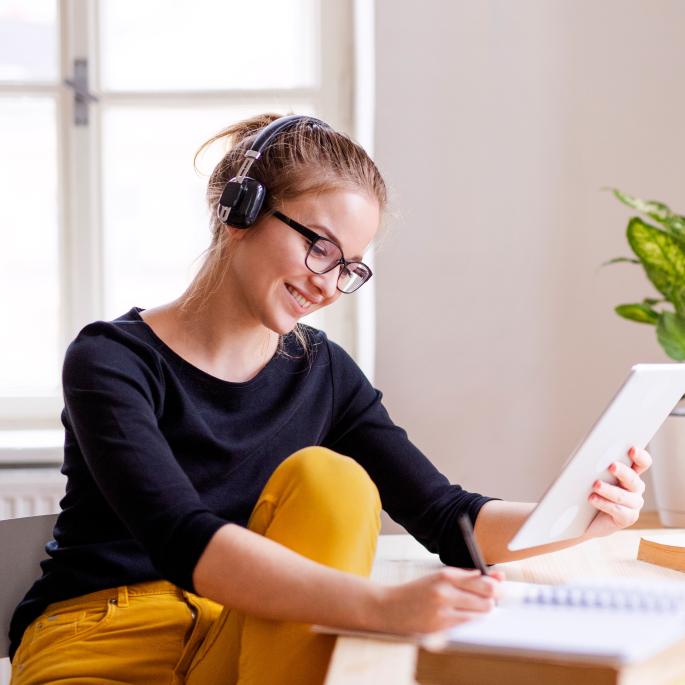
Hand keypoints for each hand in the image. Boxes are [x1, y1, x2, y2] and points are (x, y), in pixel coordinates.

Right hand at [374, 567, 502, 634]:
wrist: (391, 607)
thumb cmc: (417, 591)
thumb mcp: (440, 576)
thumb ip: (467, 576)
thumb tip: (497, 577)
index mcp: (446, 574)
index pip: (484, 582)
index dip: (496, 586)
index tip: (498, 587)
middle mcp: (445, 591)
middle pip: (487, 599)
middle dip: (492, 599)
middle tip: (487, 598)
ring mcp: (443, 611)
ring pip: (480, 613)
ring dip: (481, 611)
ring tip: (471, 606)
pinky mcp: (441, 627)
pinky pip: (468, 624)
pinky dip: (470, 619)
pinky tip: (461, 614)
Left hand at [585, 446, 651, 537]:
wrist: (584, 518)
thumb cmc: (588, 492)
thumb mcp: (593, 476)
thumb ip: (597, 466)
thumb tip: (588, 454)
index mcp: (630, 473)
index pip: (642, 462)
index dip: (640, 456)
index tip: (632, 449)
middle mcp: (635, 488)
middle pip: (633, 479)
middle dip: (623, 472)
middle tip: (612, 466)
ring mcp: (633, 504)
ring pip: (624, 496)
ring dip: (609, 490)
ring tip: (595, 485)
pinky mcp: (627, 518)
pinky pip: (618, 510)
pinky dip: (604, 503)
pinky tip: (592, 498)